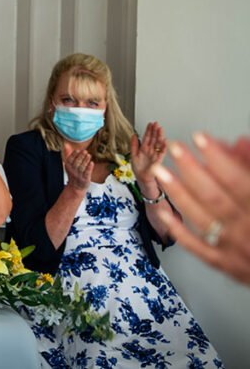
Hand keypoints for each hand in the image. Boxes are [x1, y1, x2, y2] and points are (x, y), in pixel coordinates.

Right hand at [62, 144, 92, 192]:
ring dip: (85, 161)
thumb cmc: (74, 172)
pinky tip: (92, 163)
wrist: (76, 187)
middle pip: (76, 163)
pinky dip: (89, 168)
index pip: (70, 160)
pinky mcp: (85, 179)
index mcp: (68, 166)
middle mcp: (72, 171)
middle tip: (85, 151)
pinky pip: (87, 173)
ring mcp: (79, 176)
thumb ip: (68, 154)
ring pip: (82, 167)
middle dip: (81, 157)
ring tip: (89, 155)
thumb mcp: (69, 164)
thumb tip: (66, 144)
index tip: (78, 150)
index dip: (74, 155)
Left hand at [131, 121, 166, 184]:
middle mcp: (150, 151)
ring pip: (158, 144)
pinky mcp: (158, 161)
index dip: (149, 130)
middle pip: (153, 139)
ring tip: (160, 129)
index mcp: (144, 149)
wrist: (143, 180)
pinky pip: (161, 153)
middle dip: (155, 131)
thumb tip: (133, 135)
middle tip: (156, 124)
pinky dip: (163, 148)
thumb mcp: (133, 155)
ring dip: (159, 137)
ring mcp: (155, 155)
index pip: (147, 137)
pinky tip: (164, 142)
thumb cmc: (139, 169)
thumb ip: (133, 145)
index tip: (151, 123)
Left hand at [153, 134, 249, 283]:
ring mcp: (235, 249)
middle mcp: (248, 230)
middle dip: (191, 170)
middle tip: (173, 147)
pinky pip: (198, 248)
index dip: (218, 158)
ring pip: (202, 219)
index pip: (239, 181)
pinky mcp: (225, 264)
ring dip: (178, 193)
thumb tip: (239, 142)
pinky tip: (163, 211)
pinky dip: (179, 230)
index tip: (200, 137)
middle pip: (215, 197)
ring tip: (159, 170)